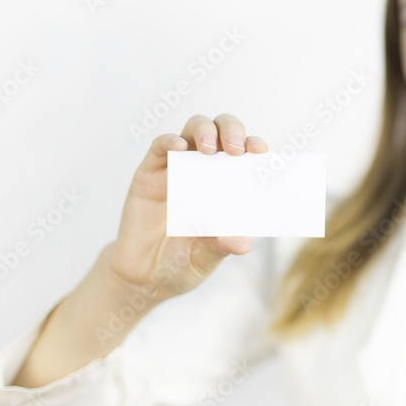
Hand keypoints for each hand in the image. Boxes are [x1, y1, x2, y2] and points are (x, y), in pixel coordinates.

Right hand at [107, 113, 268, 300]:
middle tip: (236, 149)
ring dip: (205, 132)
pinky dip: (169, 141)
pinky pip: (160, 146)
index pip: (245, 154)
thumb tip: (244, 243)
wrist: (144, 275)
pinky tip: (177, 147)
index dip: (254, 145)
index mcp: (228, 184)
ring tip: (208, 149)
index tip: (261, 151)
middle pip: (222, 130)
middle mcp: (205, 169)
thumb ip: (220, 246)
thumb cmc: (183, 262)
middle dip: (232, 131)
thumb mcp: (205, 258)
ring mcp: (177, 167)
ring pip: (194, 129)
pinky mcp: (150, 172)